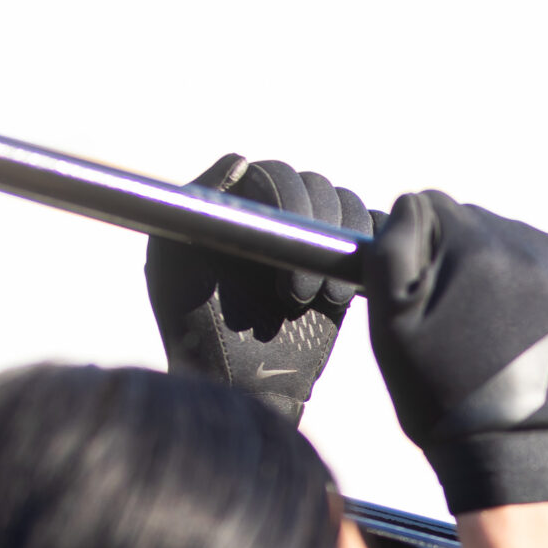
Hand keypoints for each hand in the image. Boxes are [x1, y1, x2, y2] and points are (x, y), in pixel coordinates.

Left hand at [145, 154, 374, 423]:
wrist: (245, 388)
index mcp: (239, 207)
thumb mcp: (174, 268)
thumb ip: (195, 210)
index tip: (279, 248)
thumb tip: (240, 158)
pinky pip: (373, 238)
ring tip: (320, 299)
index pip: (275, 173)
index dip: (287, 199)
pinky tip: (342, 294)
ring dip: (341, 248)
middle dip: (316, 233)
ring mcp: (314, 242)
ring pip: (348, 209)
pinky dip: (371, 252)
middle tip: (294, 294)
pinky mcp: (344, 268)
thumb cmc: (198, 334)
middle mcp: (278, 216)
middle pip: (318, 186)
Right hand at [365, 191, 547, 511]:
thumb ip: (394, 247)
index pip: (431, 207)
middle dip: (455, 257)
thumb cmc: (440, 393)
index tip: (420, 294)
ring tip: (482, 327)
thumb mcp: (390, 322)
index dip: (415, 249)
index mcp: (477, 247)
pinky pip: (541, 262)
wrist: (506, 452)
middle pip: (473, 221)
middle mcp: (527, 248)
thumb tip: (413, 206)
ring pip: (507, 239)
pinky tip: (510, 323)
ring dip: (490, 269)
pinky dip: (523, 282)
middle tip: (451, 319)